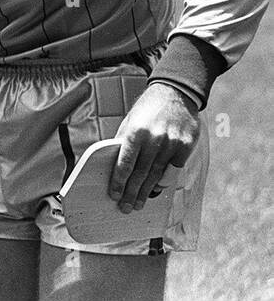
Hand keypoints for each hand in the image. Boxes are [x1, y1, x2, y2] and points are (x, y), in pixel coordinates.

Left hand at [109, 82, 199, 211]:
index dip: (119, 181)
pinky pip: (173, 169)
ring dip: (146, 191)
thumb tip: (114, 167)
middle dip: (131, 192)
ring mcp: (172, 143)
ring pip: (157, 174)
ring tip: (138, 203)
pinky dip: (163, 181)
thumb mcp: (130, 121)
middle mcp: (154, 138)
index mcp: (136, 131)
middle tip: (125, 207)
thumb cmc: (147, 109)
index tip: (114, 195)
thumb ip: (123, 142)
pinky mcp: (186, 146)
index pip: (125, 162)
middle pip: (141, 172)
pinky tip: (156, 191)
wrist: (175, 93)